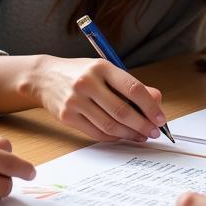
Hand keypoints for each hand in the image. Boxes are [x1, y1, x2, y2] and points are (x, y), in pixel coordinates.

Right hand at [31, 56, 166, 141]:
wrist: (44, 78)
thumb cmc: (81, 73)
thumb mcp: (106, 71)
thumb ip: (131, 85)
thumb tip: (157, 101)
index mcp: (101, 67)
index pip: (133, 89)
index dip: (150, 106)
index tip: (160, 118)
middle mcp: (87, 83)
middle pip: (122, 111)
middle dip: (142, 125)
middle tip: (153, 132)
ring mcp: (75, 101)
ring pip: (110, 125)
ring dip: (130, 134)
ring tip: (141, 136)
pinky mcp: (67, 117)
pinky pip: (96, 133)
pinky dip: (113, 137)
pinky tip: (123, 136)